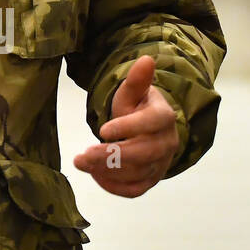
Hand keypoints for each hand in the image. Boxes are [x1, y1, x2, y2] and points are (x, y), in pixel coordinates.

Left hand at [72, 55, 179, 197]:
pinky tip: (95, 176)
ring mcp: (161, 164)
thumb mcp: (132, 91)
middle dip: (112, 155)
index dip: (128, 127)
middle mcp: (167, 143)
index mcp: (163, 117)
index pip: (151, 123)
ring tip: (82, 162)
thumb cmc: (136, 107)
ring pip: (138, 173)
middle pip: (144, 153)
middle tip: (83, 155)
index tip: (102, 130)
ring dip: (108, 171)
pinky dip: (116, 187)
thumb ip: (137, 79)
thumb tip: (146, 59)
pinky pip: (137, 189)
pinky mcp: (152, 179)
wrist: (147, 128)